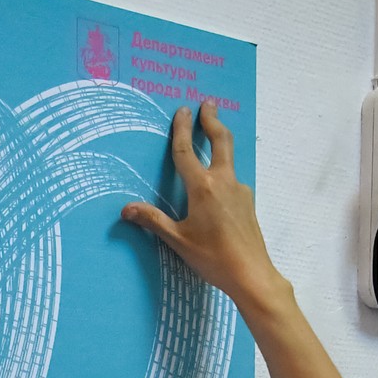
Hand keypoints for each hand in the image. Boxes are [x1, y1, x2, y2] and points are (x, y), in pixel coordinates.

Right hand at [121, 101, 291, 322]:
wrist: (252, 274)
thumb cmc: (213, 257)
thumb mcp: (179, 241)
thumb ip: (153, 221)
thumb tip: (126, 210)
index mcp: (203, 187)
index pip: (187, 152)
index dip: (182, 130)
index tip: (182, 110)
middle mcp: (224, 182)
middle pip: (221, 141)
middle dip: (213, 120)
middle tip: (209, 103)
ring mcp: (240, 191)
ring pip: (229, 159)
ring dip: (220, 143)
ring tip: (213, 136)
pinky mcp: (248, 203)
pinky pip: (233, 180)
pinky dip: (224, 171)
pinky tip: (219, 183)